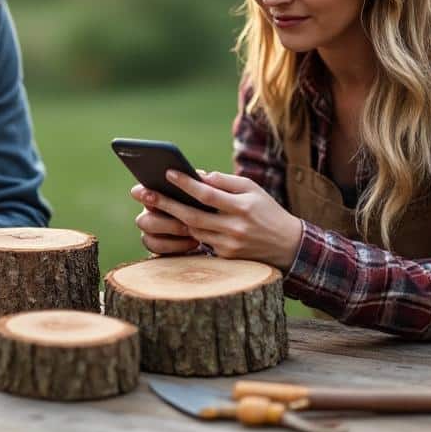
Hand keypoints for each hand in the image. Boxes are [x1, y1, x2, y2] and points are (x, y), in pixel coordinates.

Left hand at [135, 169, 303, 270]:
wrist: (289, 247)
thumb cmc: (268, 211)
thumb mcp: (253, 189)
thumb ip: (226, 182)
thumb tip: (199, 175)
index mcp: (242, 207)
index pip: (207, 194)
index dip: (186, 183)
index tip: (167, 173)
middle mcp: (234, 228)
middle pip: (192, 215)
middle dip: (165, 203)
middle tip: (142, 193)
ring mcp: (229, 246)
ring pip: (192, 231)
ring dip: (170, 218)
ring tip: (149, 206)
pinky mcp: (225, 258)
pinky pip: (201, 242)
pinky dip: (186, 231)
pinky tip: (170, 221)